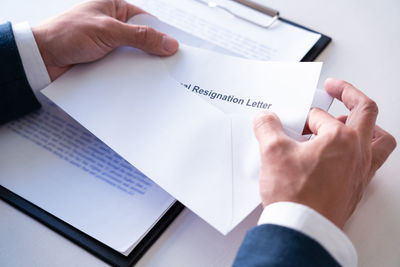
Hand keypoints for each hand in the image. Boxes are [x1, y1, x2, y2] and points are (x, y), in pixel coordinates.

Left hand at [32, 0, 178, 80]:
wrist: (41, 58)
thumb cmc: (67, 34)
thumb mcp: (109, 31)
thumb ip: (140, 37)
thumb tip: (169, 43)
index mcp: (115, 7)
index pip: (147, 20)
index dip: (163, 34)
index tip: (177, 48)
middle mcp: (113, 25)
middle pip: (143, 40)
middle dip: (154, 53)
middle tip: (170, 66)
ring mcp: (109, 44)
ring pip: (134, 55)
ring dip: (141, 66)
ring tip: (157, 78)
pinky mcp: (104, 61)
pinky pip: (124, 67)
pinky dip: (131, 74)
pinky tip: (139, 82)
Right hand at [253, 78, 395, 227]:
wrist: (303, 228)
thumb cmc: (296, 195)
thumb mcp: (273, 152)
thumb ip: (268, 128)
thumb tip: (265, 118)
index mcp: (340, 138)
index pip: (320, 116)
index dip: (302, 116)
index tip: (290, 121)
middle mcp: (357, 153)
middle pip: (365, 112)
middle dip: (349, 95)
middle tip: (335, 90)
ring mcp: (360, 171)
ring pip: (379, 140)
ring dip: (367, 126)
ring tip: (351, 122)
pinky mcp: (356, 188)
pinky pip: (371, 162)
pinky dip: (361, 151)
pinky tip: (345, 156)